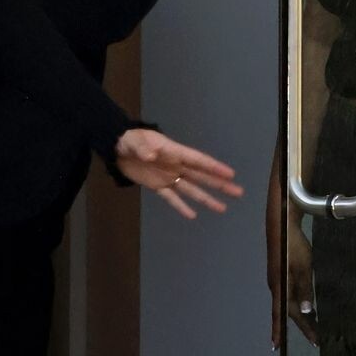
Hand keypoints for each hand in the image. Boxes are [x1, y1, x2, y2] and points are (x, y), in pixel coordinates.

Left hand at [114, 128, 242, 219]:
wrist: (117, 148)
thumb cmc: (129, 140)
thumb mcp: (135, 141)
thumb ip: (143, 148)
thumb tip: (151, 155)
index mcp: (174, 152)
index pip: (198, 161)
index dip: (214, 167)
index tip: (231, 174)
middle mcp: (176, 166)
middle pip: (202, 177)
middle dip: (219, 185)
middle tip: (238, 192)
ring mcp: (168, 177)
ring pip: (191, 190)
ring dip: (206, 199)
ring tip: (223, 209)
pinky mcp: (157, 186)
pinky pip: (172, 198)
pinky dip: (181, 206)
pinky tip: (193, 215)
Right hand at [266, 183, 316, 351]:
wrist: (281, 225)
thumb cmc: (293, 245)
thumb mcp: (304, 268)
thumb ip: (305, 289)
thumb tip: (305, 311)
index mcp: (279, 286)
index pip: (281, 314)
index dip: (280, 332)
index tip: (279, 348)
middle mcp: (276, 285)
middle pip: (286, 311)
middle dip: (300, 325)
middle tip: (315, 338)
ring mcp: (276, 279)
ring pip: (287, 302)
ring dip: (298, 315)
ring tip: (312, 326)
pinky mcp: (280, 273)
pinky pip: (287, 293)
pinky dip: (295, 303)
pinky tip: (303, 305)